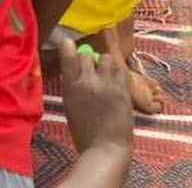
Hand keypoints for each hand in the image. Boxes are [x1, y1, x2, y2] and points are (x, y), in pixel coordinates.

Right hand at [59, 33, 133, 155]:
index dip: (68, 46)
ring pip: (105, 58)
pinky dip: (116, 72)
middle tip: (90, 70)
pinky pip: (119, 69)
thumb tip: (74, 67)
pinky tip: (115, 81)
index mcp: (71, 86)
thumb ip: (71, 83)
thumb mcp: (69, 104)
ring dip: (104, 64)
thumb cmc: (84, 131)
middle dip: (88, 60)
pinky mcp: (123, 89)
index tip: (68, 44)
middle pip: (87, 54)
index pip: (68, 55)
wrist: (106, 147)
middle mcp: (88, 80)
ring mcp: (107, 83)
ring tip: (105, 75)